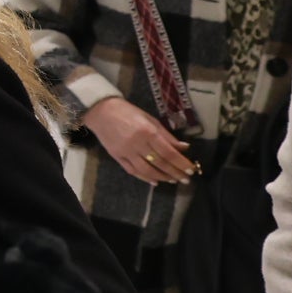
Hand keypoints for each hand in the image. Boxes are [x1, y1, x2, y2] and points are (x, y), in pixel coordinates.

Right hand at [81, 96, 195, 186]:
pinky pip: (132, 170)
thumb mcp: (150, 120)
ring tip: (172, 180)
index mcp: (147, 132)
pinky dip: (144, 177)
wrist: (100, 111)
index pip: (169, 152)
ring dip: (162, 177)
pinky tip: (154, 181)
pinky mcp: (116, 156)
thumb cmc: (128, 112)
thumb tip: (184, 148)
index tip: (191, 170)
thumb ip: (167, 135)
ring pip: (147, 170)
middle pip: (160, 163)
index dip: (181, 163)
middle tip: (186, 180)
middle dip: (175, 173)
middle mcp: (137, 144)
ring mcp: (126, 151)